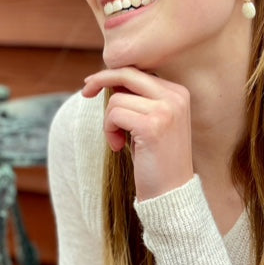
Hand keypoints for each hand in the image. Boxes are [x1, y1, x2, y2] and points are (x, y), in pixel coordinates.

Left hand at [82, 67, 193, 200]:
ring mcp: (166, 110)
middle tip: (85, 90)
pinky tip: (118, 147)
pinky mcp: (152, 126)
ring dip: (109, 122)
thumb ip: (139, 98)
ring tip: (118, 141)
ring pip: (116, 99)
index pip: (139, 71)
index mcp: (178, 92)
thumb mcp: (153, 121)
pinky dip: (109, 130)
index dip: (113, 75)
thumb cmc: (157, 157)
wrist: (171, 193)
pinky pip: (114, 114)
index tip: (93, 83)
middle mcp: (175, 96)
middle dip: (101, 79)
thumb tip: (110, 80)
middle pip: (128, 74)